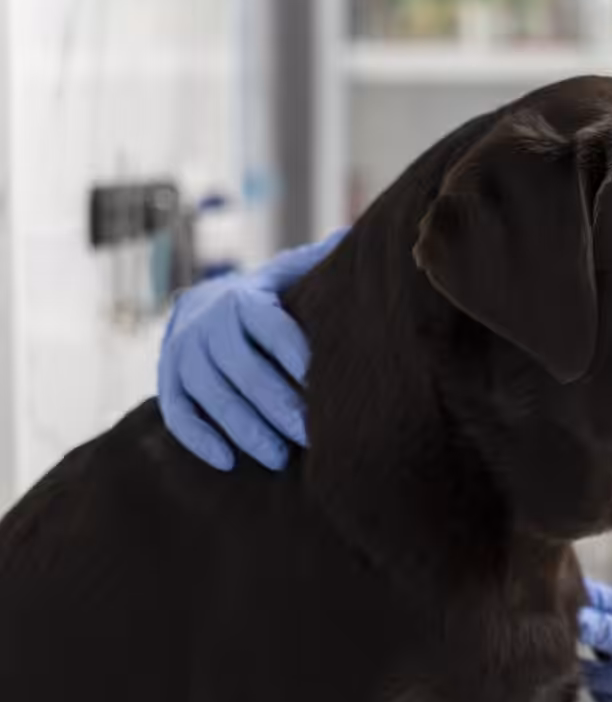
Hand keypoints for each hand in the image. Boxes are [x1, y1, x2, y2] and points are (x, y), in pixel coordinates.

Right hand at [158, 228, 345, 470]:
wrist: (203, 309)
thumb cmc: (267, 301)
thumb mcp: (288, 278)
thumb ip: (317, 267)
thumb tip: (353, 239)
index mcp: (244, 299)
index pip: (268, 324)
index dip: (291, 350)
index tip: (318, 378)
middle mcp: (209, 325)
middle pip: (242, 368)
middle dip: (277, 404)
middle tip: (309, 435)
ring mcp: (183, 355)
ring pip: (212, 396)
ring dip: (245, 429)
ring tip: (279, 458)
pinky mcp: (168, 384)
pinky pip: (178, 414)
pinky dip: (200, 439)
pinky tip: (229, 462)